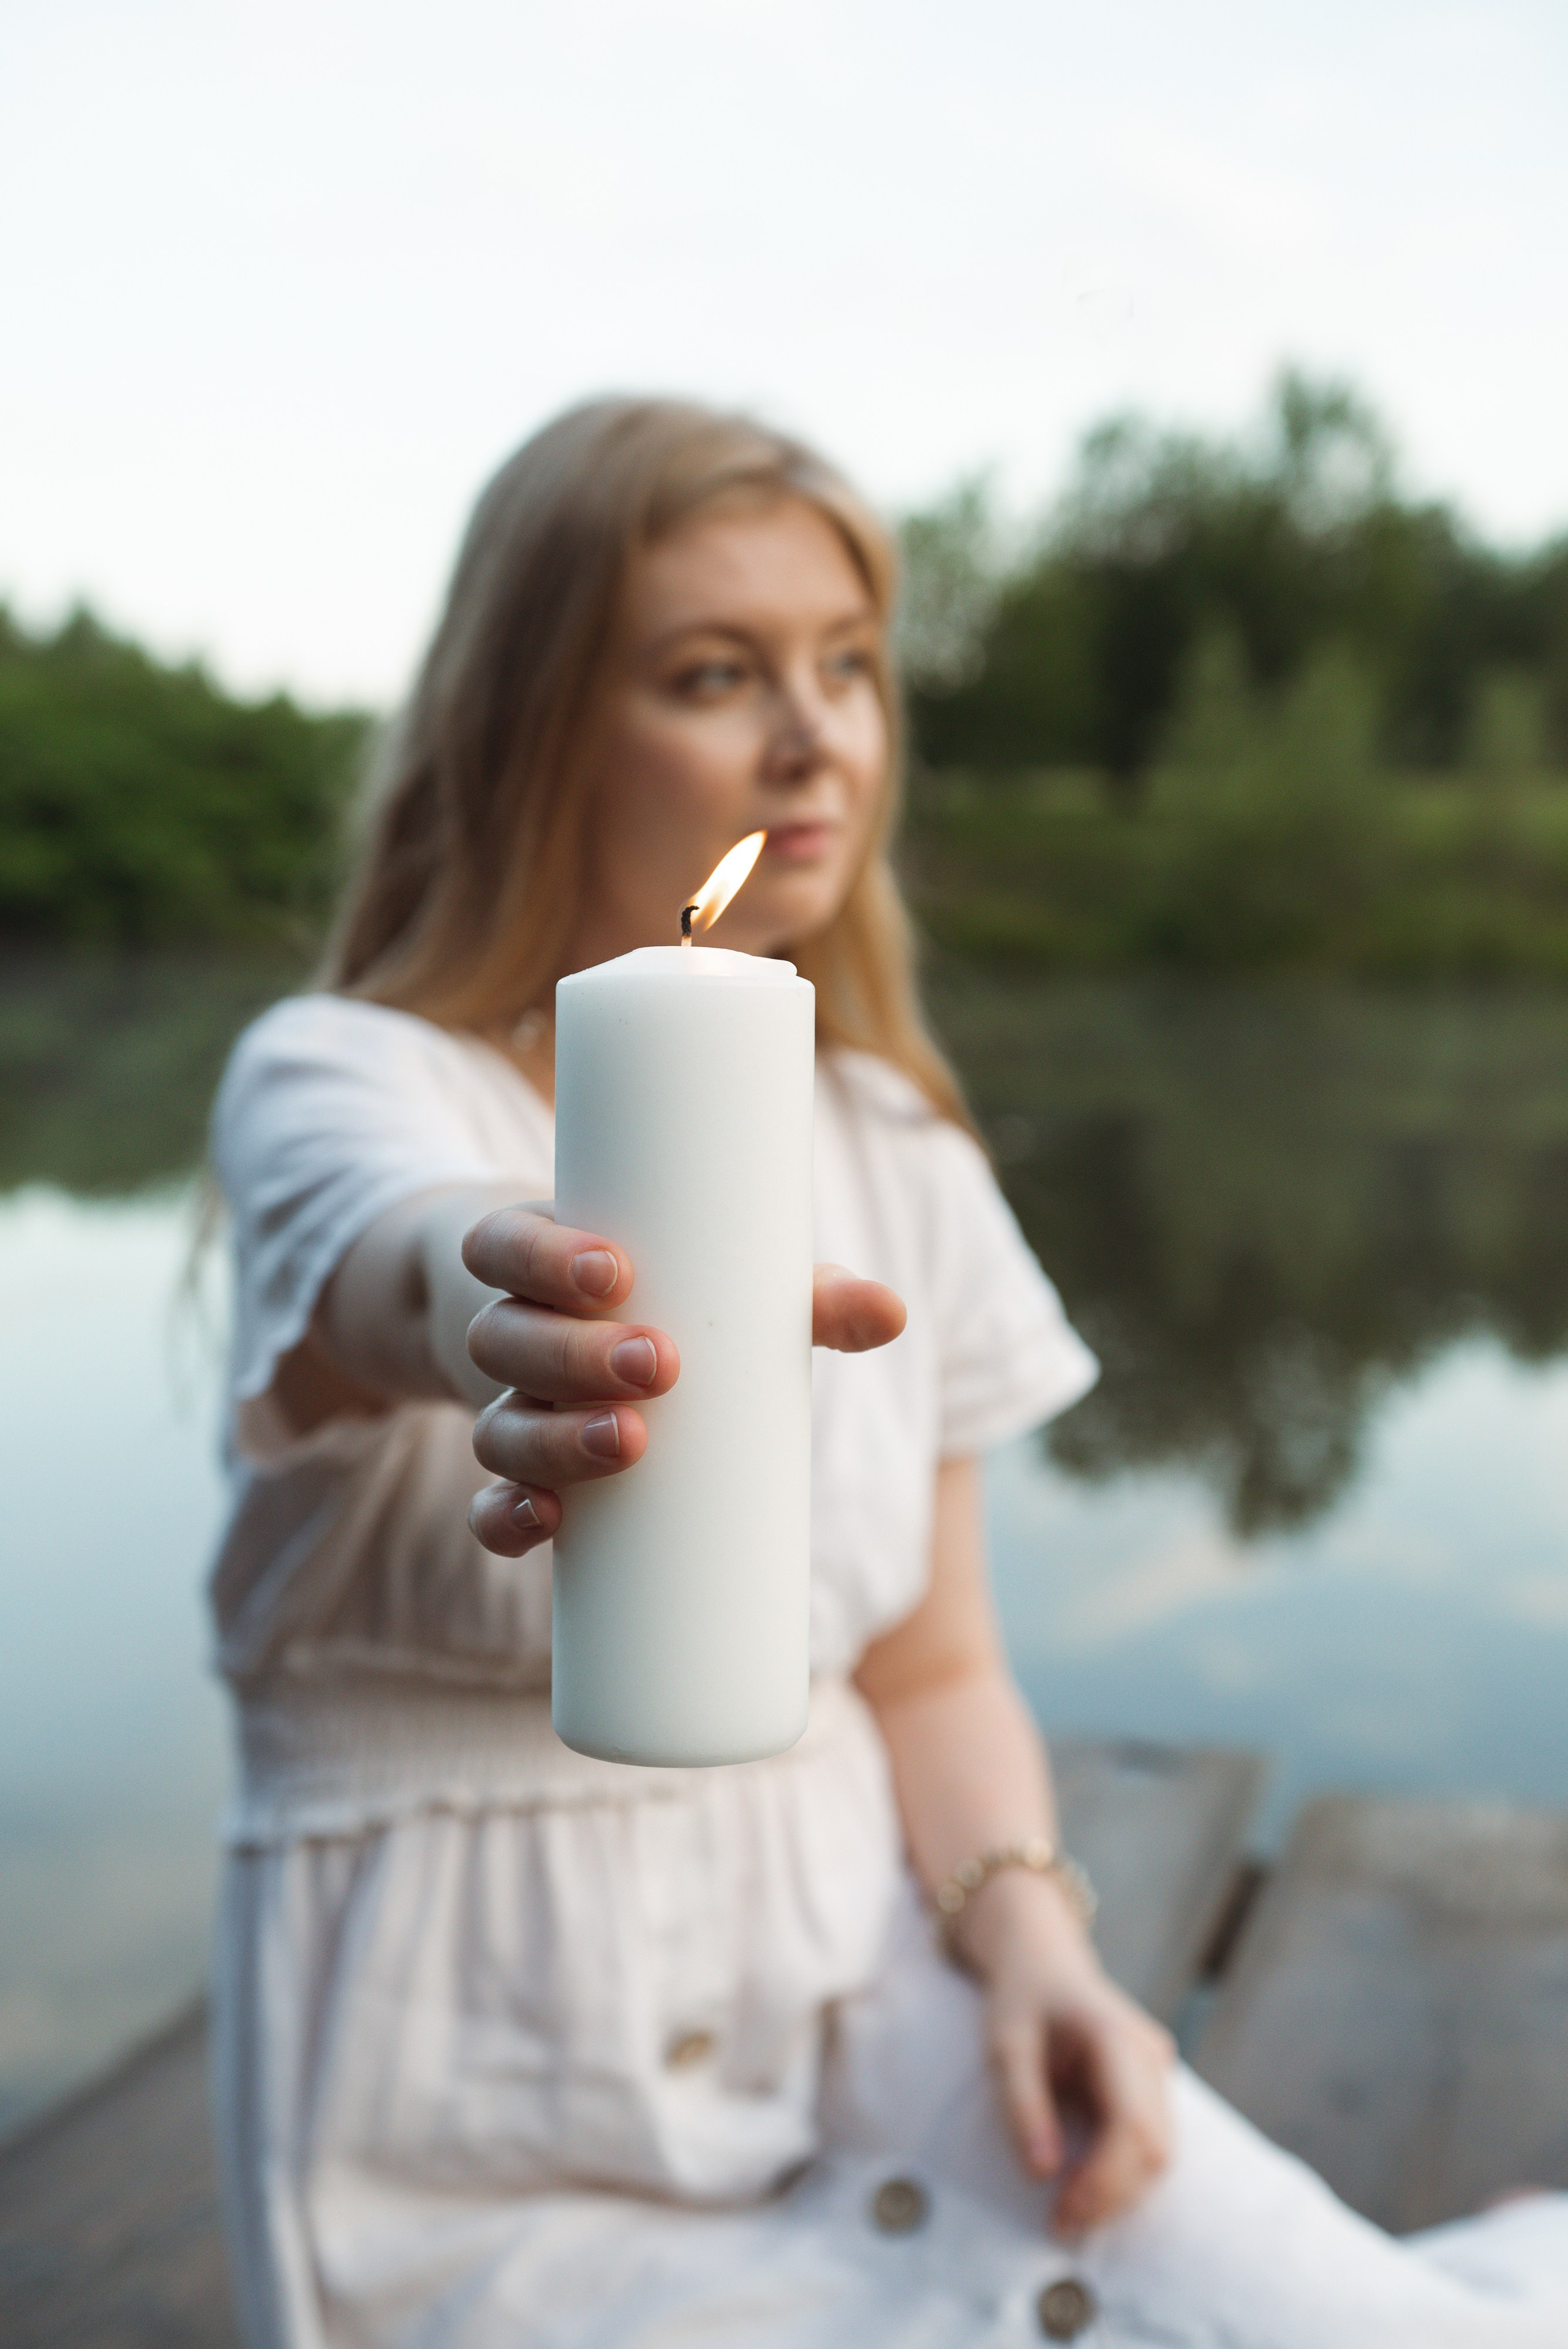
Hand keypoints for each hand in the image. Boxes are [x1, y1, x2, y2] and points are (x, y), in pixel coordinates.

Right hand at [460, 1203, 904, 1556]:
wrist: (584, 1348)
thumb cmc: (668, 1298)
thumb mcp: (724, 1285)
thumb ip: (806, 1298)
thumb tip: (892, 1313)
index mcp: (536, 1264)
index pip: (504, 1245)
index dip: (544, 1258)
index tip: (616, 1271)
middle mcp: (508, 1335)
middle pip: (504, 1338)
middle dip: (577, 1354)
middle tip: (660, 1363)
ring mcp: (506, 1411)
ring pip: (497, 1426)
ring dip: (556, 1438)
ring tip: (634, 1441)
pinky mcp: (517, 1482)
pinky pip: (487, 1510)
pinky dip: (506, 1519)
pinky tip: (549, 1523)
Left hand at [961, 1870, 1174, 2234]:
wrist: (1041, 1956)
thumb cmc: (1020, 1996)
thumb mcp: (1004, 2045)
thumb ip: (1022, 2105)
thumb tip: (1043, 2173)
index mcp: (1116, 2036)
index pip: (1134, 2127)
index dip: (1105, 2182)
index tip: (1062, 2214)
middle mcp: (1150, 2053)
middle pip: (1156, 2147)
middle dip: (1113, 2196)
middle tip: (1060, 2223)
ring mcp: (1157, 2067)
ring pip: (1160, 2150)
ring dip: (1119, 2190)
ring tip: (1067, 2208)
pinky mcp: (1151, 2083)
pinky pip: (1150, 2138)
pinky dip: (1121, 2171)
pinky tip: (1083, 2183)